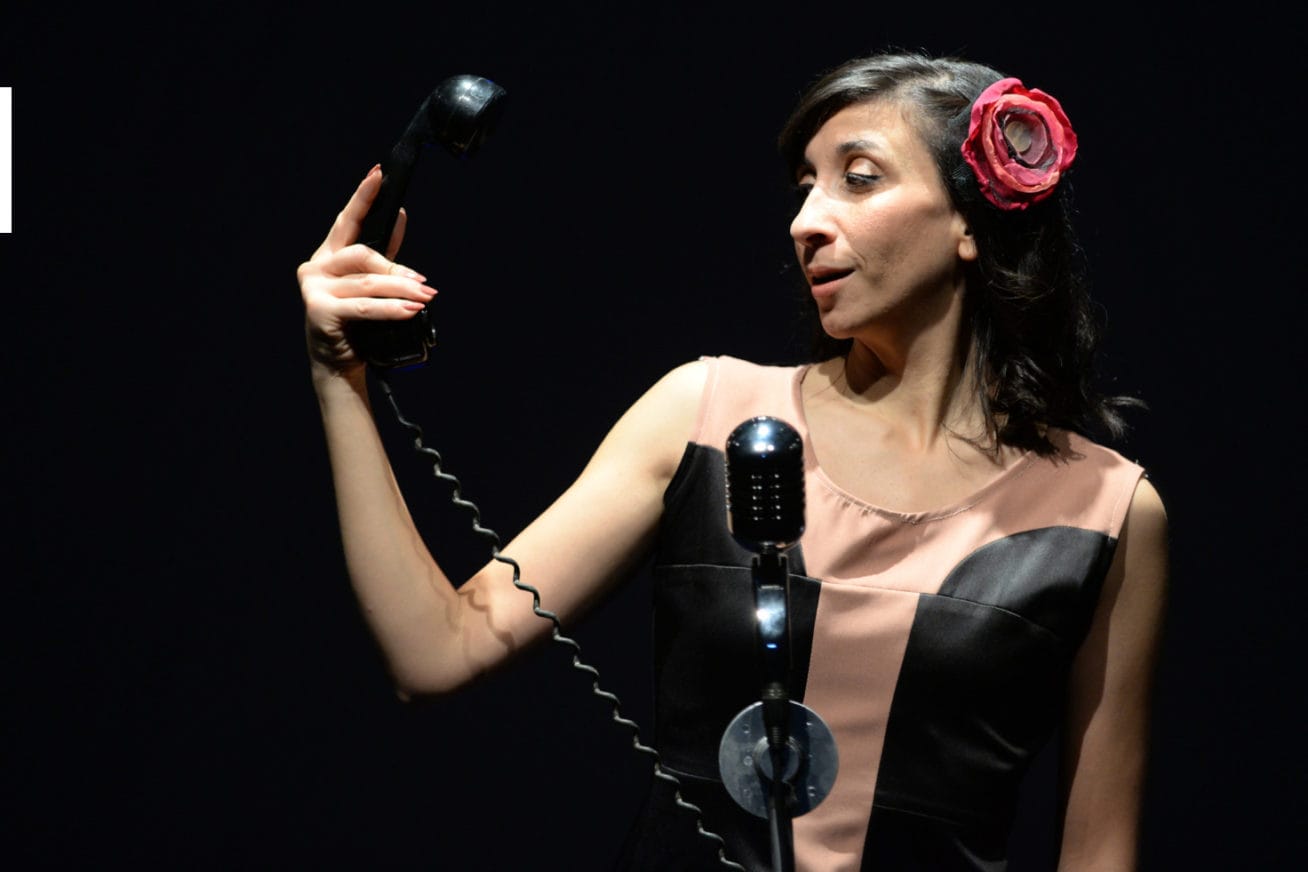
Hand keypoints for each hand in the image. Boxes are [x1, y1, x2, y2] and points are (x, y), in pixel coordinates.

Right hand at [297, 165, 436, 372]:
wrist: (339, 365)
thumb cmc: (356, 323)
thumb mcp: (371, 285)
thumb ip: (384, 255)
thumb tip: (400, 217)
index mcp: (328, 256)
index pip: (348, 220)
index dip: (364, 197)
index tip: (379, 173)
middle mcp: (315, 267)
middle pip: (362, 254)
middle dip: (396, 270)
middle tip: (424, 284)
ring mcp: (313, 288)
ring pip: (367, 282)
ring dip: (401, 291)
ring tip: (425, 298)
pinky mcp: (318, 310)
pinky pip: (364, 306)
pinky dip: (391, 309)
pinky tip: (410, 311)